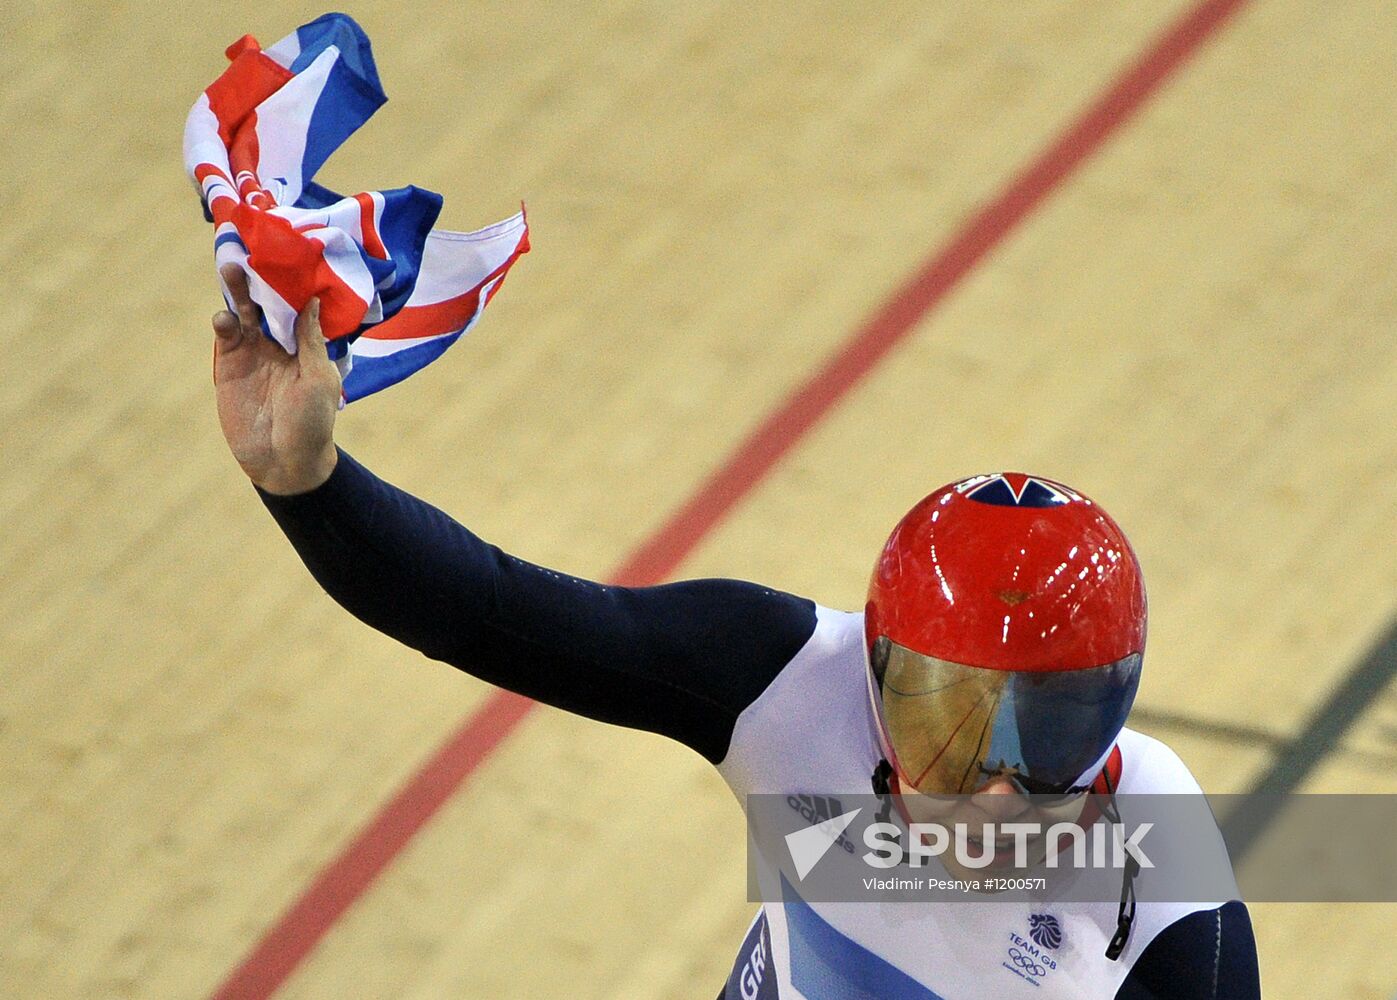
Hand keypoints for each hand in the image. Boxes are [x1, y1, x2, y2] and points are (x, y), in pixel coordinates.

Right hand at [212, 264, 340, 493]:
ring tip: (233, 270)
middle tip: (251, 249)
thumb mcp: (318, 377)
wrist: (285, 462)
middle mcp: (279, 342)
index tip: (288, 250)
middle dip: (260, 277)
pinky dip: (224, 324)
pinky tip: (224, 316)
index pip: (298, 303)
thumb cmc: (313, 421)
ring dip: (238, 292)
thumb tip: (313, 299)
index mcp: (306, 343)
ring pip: (243, 313)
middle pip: (267, 301)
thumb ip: (311, 340)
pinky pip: (227, 338)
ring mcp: (253, 353)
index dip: (293, 280)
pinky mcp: (230, 367)